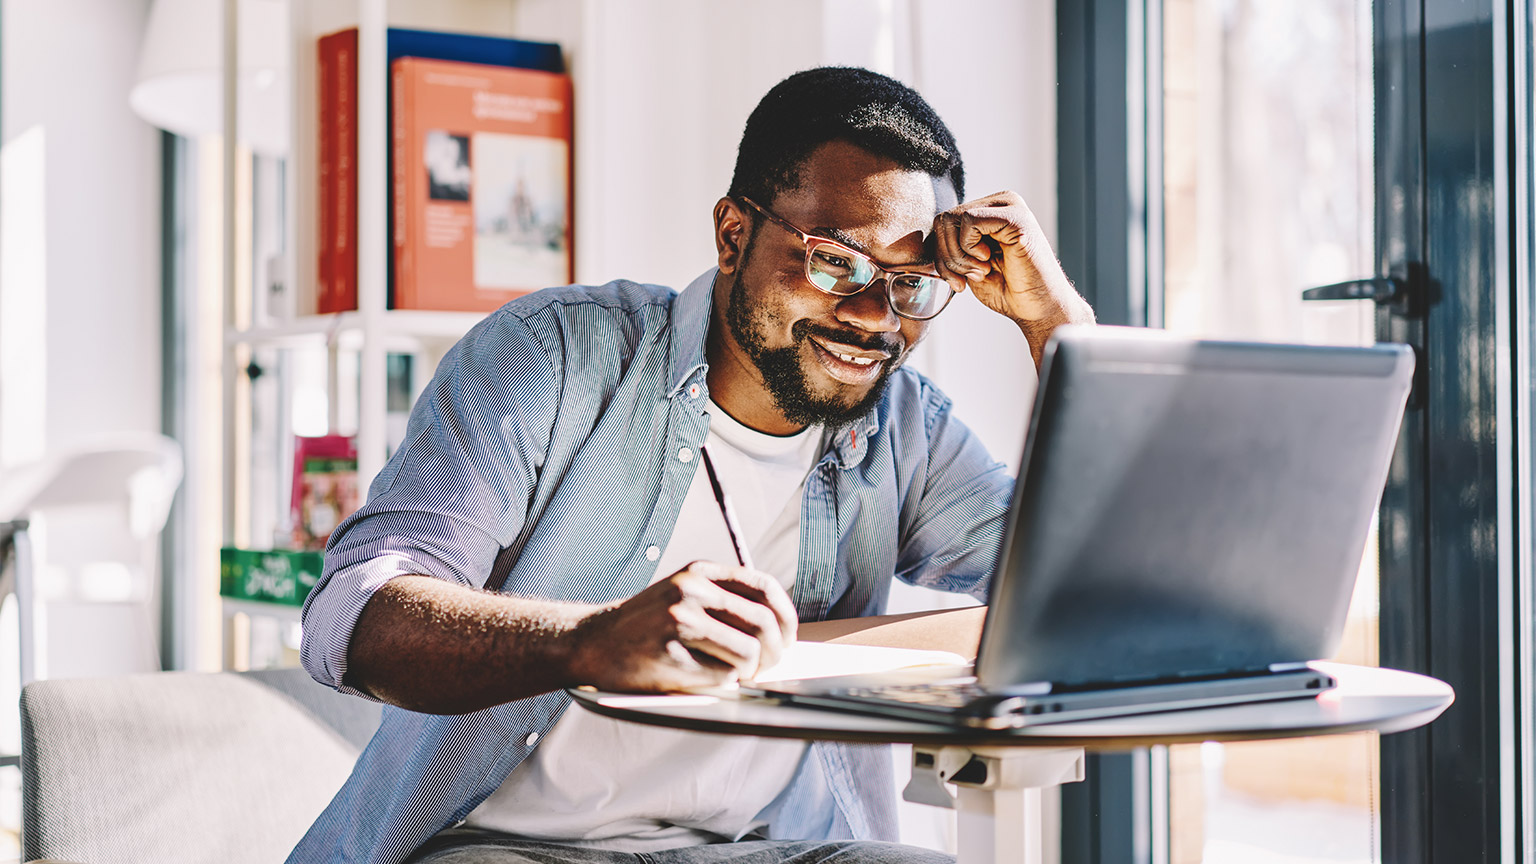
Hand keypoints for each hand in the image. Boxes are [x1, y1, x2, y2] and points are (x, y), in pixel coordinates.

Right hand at [568, 561, 797, 691]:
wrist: (593, 642)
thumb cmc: (646, 625)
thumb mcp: (684, 593)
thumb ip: (724, 598)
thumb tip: (779, 625)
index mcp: (700, 572)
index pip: (764, 587)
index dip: (786, 616)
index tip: (787, 638)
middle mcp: (691, 589)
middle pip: (762, 623)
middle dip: (774, 652)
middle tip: (765, 666)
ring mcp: (679, 620)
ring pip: (747, 652)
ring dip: (748, 670)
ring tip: (733, 673)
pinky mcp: (670, 653)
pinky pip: (722, 674)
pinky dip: (723, 681)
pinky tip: (705, 676)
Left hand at [933, 191, 1094, 364]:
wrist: (1037, 309)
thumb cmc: (1007, 290)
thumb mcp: (967, 265)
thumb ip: (950, 247)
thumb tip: (924, 238)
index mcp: (988, 212)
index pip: (942, 222)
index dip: (940, 255)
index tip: (958, 282)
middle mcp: (999, 202)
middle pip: (942, 219)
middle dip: (946, 257)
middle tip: (969, 278)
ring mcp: (1008, 206)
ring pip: (951, 219)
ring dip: (958, 256)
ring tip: (982, 271)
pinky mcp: (1015, 216)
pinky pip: (969, 220)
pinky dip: (969, 248)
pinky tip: (989, 262)